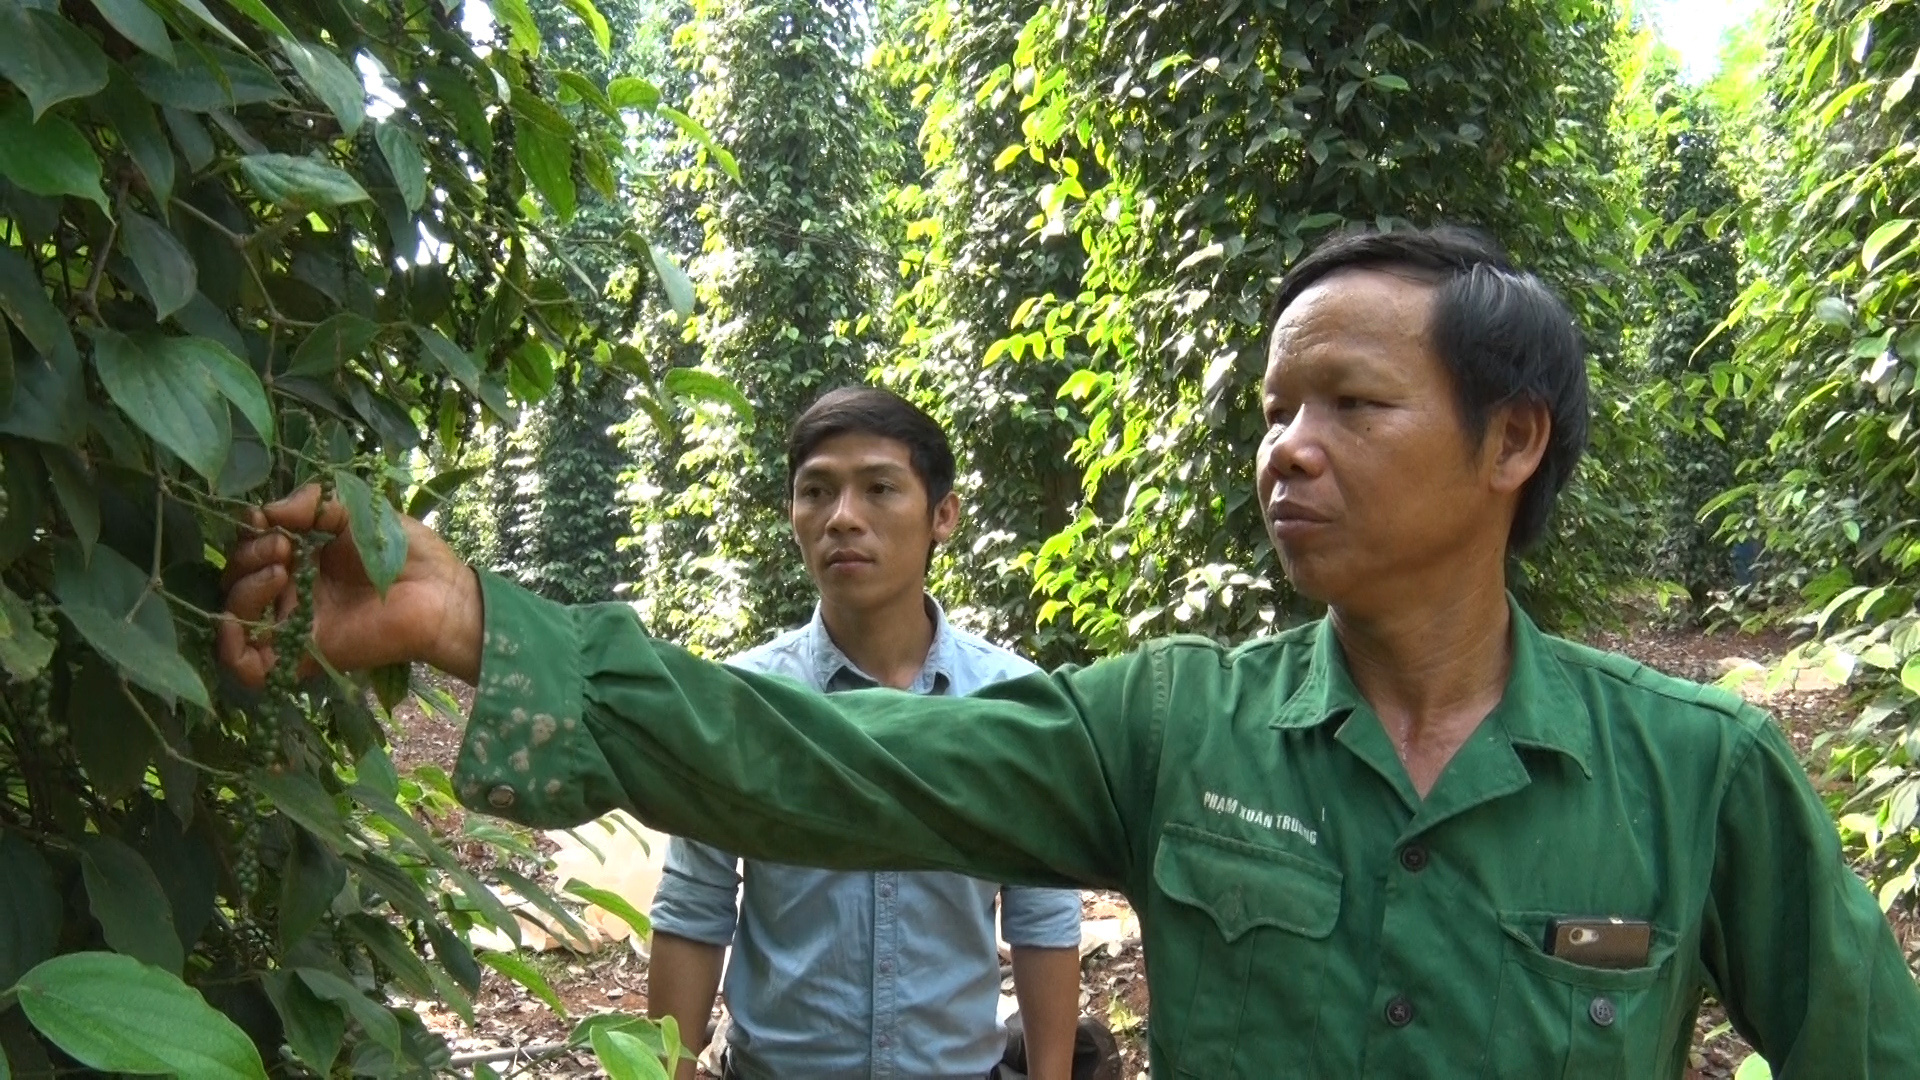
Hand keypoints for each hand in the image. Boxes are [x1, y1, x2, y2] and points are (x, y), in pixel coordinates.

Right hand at [216, 484, 484, 685]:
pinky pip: (245, 664)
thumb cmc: (409, 553)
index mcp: (302, 558)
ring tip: (280, 566)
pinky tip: (264, 606)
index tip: (265, 518)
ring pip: (234, 617)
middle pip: (235, 580)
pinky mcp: (302, 656)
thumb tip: (265, 511)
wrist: (442, 594)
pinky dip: (233, 641)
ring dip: (244, 588)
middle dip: (247, 555)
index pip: (250, 548)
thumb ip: (314, 505)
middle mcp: (292, 593)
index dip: (249, 533)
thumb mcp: (358, 512)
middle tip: (284, 544)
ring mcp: (295, 626)